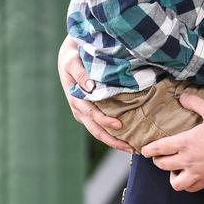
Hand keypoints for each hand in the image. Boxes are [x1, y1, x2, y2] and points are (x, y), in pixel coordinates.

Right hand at [56, 34, 134, 152]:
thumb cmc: (73, 55)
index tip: (120, 126)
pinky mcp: (91, 111)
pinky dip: (114, 134)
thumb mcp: (72, 60)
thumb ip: (79, 73)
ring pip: (99, 132)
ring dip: (115, 141)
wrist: (70, 54)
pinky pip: (102, 126)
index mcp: (76, 100)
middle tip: (132, 148)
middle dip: (114, 141)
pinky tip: (128, 138)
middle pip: (96, 130)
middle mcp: (80, 110)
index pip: (92, 116)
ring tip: (133, 149)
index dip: (105, 122)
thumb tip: (89, 86)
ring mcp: (85, 113)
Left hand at [142, 95, 203, 191]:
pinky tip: (190, 177)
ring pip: (175, 183)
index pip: (159, 148)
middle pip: (162, 165)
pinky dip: (187, 184)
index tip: (144, 150)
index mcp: (185, 142)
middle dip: (157, 161)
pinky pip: (192, 188)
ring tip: (175, 169)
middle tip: (159, 157)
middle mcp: (188, 160)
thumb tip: (182, 96)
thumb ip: (195, 102)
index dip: (149, 150)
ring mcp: (197, 172)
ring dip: (171, 176)